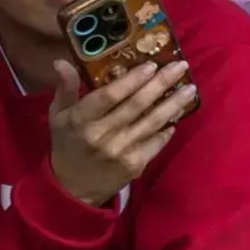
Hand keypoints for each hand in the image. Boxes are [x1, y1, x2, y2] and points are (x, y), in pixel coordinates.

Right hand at [48, 58, 195, 208]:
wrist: (74, 188)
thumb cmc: (67, 144)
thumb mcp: (58, 116)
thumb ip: (65, 89)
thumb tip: (63, 62)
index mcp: (81, 120)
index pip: (109, 96)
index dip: (131, 80)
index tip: (151, 65)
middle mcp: (102, 135)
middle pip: (136, 105)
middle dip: (160, 84)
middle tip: (180, 66)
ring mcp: (121, 151)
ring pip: (152, 123)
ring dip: (173, 104)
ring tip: (190, 89)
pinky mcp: (136, 165)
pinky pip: (156, 143)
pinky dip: (168, 129)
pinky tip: (179, 114)